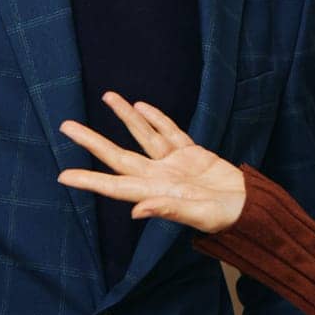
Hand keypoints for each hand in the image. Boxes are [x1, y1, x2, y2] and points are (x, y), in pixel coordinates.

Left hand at [58, 93, 244, 234]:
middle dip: (92, 141)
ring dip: (125, 117)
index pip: (114, 185)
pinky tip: (142, 106)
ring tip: (108, 96)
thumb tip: (136, 211)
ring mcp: (174, 163)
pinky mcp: (192, 153)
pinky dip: (156, 118)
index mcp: (155, 191)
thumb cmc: (226, 217)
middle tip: (66, 126)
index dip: (89, 180)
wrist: (250, 208)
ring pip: (142, 136)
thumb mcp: (200, 215)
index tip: (63, 176)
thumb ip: (168, 210)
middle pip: (118, 155)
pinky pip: (169, 132)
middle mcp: (158, 176)